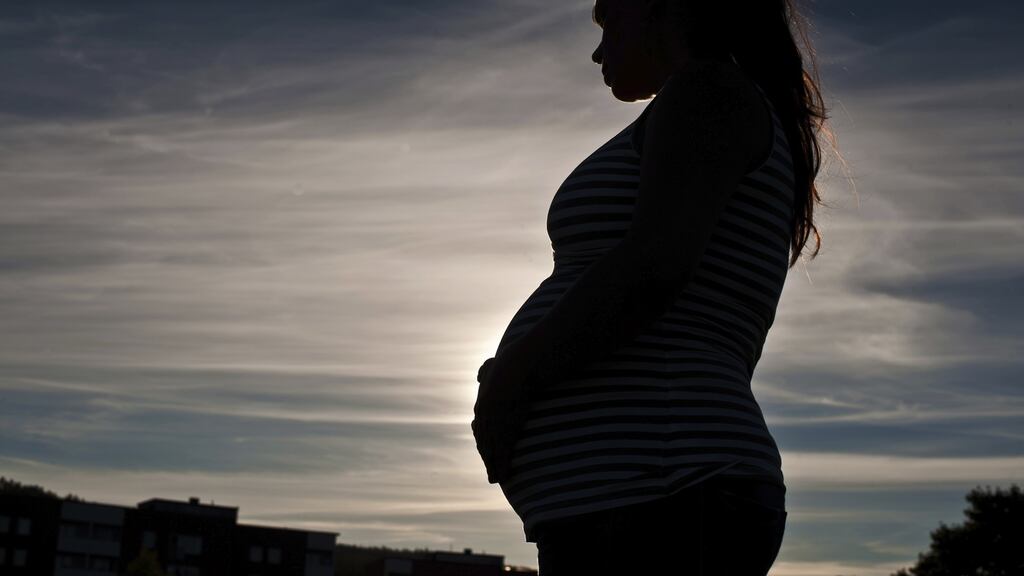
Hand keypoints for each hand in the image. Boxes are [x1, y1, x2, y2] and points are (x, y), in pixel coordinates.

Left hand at [471, 354, 529, 483]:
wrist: (519, 363)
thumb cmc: (510, 362)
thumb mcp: (492, 365)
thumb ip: (484, 372)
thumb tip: (477, 376)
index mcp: (482, 403)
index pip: (481, 429)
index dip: (484, 443)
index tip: (486, 454)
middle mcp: (484, 415)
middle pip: (484, 442)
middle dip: (487, 458)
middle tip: (491, 474)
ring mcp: (493, 423)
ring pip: (491, 450)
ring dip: (493, 466)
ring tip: (495, 479)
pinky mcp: (505, 428)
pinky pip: (502, 452)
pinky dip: (502, 465)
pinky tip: (503, 476)